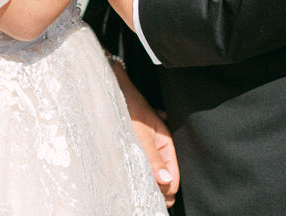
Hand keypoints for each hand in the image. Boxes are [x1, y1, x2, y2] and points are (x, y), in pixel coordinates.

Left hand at [110, 56, 179, 206]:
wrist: (111, 89)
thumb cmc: (126, 107)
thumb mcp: (140, 136)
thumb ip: (153, 159)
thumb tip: (166, 181)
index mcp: (166, 142)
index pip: (174, 176)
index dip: (166, 189)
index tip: (155, 197)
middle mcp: (160, 144)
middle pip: (164, 176)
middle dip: (157, 186)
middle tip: (142, 188)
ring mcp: (149, 144)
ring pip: (153, 171)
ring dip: (146, 178)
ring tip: (134, 179)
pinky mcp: (138, 143)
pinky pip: (143, 163)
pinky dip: (139, 170)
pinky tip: (131, 172)